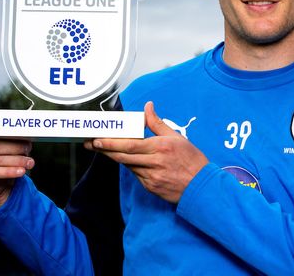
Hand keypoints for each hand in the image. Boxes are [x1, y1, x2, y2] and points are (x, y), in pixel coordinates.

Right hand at [0, 111, 34, 208]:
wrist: (0, 183)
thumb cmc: (8, 159)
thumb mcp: (12, 147)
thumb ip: (15, 140)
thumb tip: (28, 140)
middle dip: (15, 147)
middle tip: (28, 149)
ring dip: (16, 161)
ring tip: (29, 163)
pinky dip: (9, 172)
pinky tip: (21, 172)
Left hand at [84, 101, 208, 203]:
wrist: (201, 186)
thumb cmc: (191, 160)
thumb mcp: (176, 137)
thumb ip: (157, 123)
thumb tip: (148, 107)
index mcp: (160, 147)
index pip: (129, 144)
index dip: (110, 143)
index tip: (97, 139)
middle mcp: (154, 162)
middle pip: (123, 156)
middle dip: (104, 149)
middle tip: (92, 144)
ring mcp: (151, 177)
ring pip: (127, 165)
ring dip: (116, 157)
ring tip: (104, 149)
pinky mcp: (151, 187)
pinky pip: (136, 174)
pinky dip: (130, 166)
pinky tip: (127, 160)